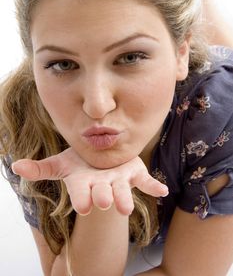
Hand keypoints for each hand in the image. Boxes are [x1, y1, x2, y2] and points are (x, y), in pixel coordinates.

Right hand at [12, 148, 168, 215]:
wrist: (101, 162)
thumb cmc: (81, 165)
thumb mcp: (61, 164)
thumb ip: (41, 168)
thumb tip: (16, 166)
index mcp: (86, 184)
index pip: (81, 193)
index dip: (82, 198)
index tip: (84, 206)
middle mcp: (103, 185)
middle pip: (104, 193)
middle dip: (104, 197)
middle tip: (104, 202)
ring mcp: (120, 180)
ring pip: (124, 191)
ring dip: (125, 198)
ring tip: (127, 208)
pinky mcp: (135, 173)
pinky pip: (146, 181)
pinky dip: (154, 186)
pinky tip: (163, 190)